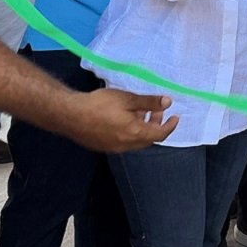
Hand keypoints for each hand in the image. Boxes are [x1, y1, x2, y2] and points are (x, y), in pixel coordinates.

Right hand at [61, 88, 178, 151]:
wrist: (71, 115)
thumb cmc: (100, 104)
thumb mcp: (128, 99)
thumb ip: (149, 102)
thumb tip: (168, 102)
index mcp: (135, 134)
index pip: (159, 135)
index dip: (170, 126)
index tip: (176, 117)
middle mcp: (126, 145)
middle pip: (148, 139)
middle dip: (156, 126)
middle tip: (158, 111)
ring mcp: (114, 148)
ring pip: (135, 141)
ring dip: (143, 128)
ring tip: (141, 112)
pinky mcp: (103, 146)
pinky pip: (124, 142)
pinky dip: (131, 132)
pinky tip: (124, 118)